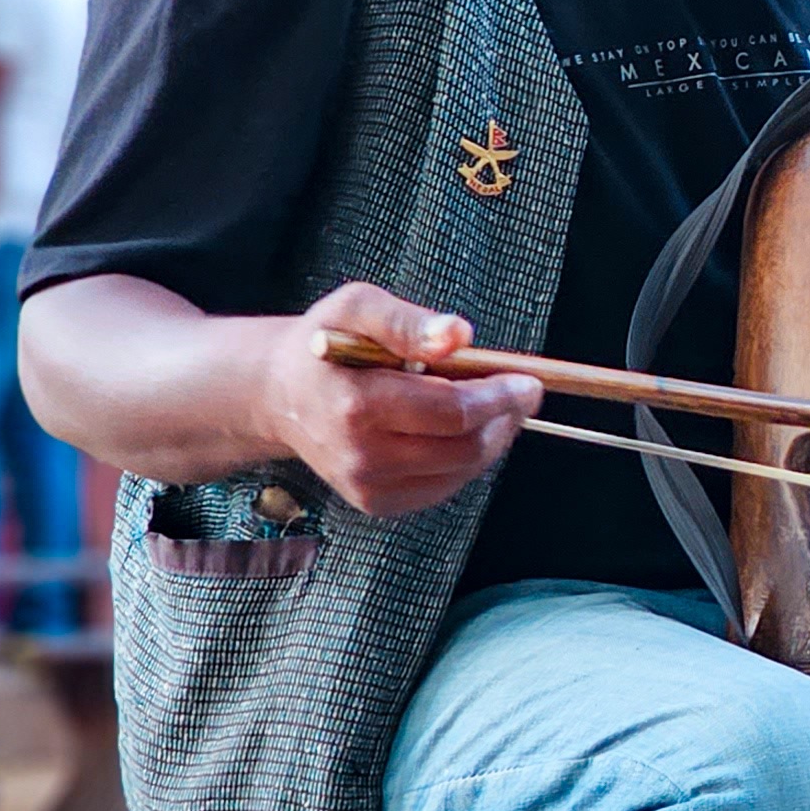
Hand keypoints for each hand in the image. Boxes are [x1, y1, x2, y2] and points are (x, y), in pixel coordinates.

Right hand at [262, 285, 539, 518]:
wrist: (280, 395)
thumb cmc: (324, 344)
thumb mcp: (357, 307)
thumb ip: (408, 320)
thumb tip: (458, 334)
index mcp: (357, 407)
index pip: (452, 412)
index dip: (499, 397)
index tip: (529, 382)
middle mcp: (362, 457)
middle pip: (464, 448)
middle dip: (504, 419)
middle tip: (523, 392)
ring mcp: (368, 487)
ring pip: (461, 470)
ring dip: (491, 438)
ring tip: (495, 406)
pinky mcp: (377, 502)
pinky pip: (444, 485)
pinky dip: (466, 458)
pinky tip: (462, 430)